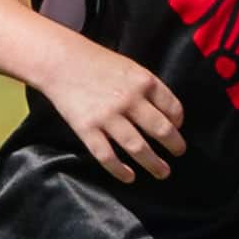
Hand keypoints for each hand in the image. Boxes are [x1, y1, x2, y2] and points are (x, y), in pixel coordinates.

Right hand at [44, 45, 184, 183]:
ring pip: (138, 148)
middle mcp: (129, 100)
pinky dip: (120, 170)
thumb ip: (146, 88)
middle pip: (161, 130)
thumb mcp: (129, 67)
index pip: (172, 107)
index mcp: (143, 81)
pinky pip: (107, 156)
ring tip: (163, 172)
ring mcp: (107, 116)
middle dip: (174, 145)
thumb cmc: (96, 62)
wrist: (60, 61)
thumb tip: (166, 114)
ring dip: (154, 163)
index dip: (178, 121)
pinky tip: (129, 176)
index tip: (177, 128)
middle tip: (178, 152)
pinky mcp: (87, 129)